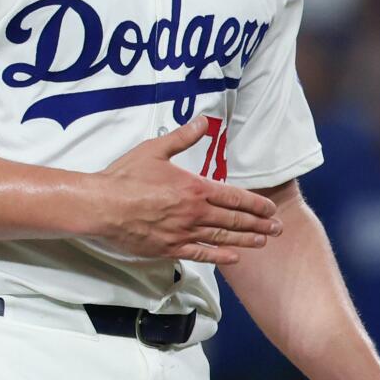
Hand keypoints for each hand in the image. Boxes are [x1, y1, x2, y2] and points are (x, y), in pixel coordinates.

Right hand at [95, 116, 281, 264]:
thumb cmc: (126, 177)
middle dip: (258, 224)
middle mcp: (194, 213)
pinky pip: (201, 254)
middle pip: (234, 220)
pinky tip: (234, 257)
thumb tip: (203, 122)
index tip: (270, 209)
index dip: (255, 204)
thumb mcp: (155, 149)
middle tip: (277, 229)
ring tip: (263, 242)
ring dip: (245, 240)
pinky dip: (220, 256)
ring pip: (222, 238)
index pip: (234, 197)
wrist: (102, 206)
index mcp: (194, 188)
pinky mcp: (170, 249)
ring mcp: (183, 233)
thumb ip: (183, 138)